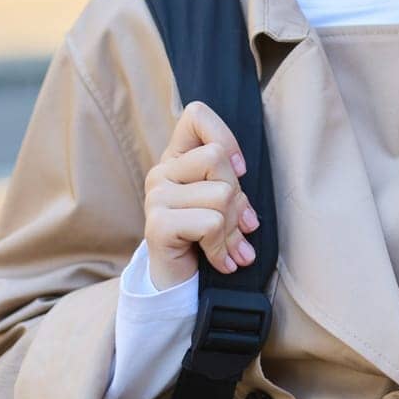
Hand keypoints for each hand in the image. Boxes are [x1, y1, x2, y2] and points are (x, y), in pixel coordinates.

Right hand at [143, 100, 261, 290]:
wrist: (178, 283)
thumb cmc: (205, 236)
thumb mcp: (221, 201)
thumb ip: (230, 180)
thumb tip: (243, 181)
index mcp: (176, 157)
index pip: (196, 115)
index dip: (225, 136)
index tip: (238, 170)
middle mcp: (162, 172)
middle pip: (217, 158)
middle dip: (239, 197)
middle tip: (239, 225)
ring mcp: (156, 197)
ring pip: (221, 195)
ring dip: (234, 229)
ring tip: (231, 246)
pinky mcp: (158, 225)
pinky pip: (211, 224)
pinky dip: (223, 247)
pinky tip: (222, 261)